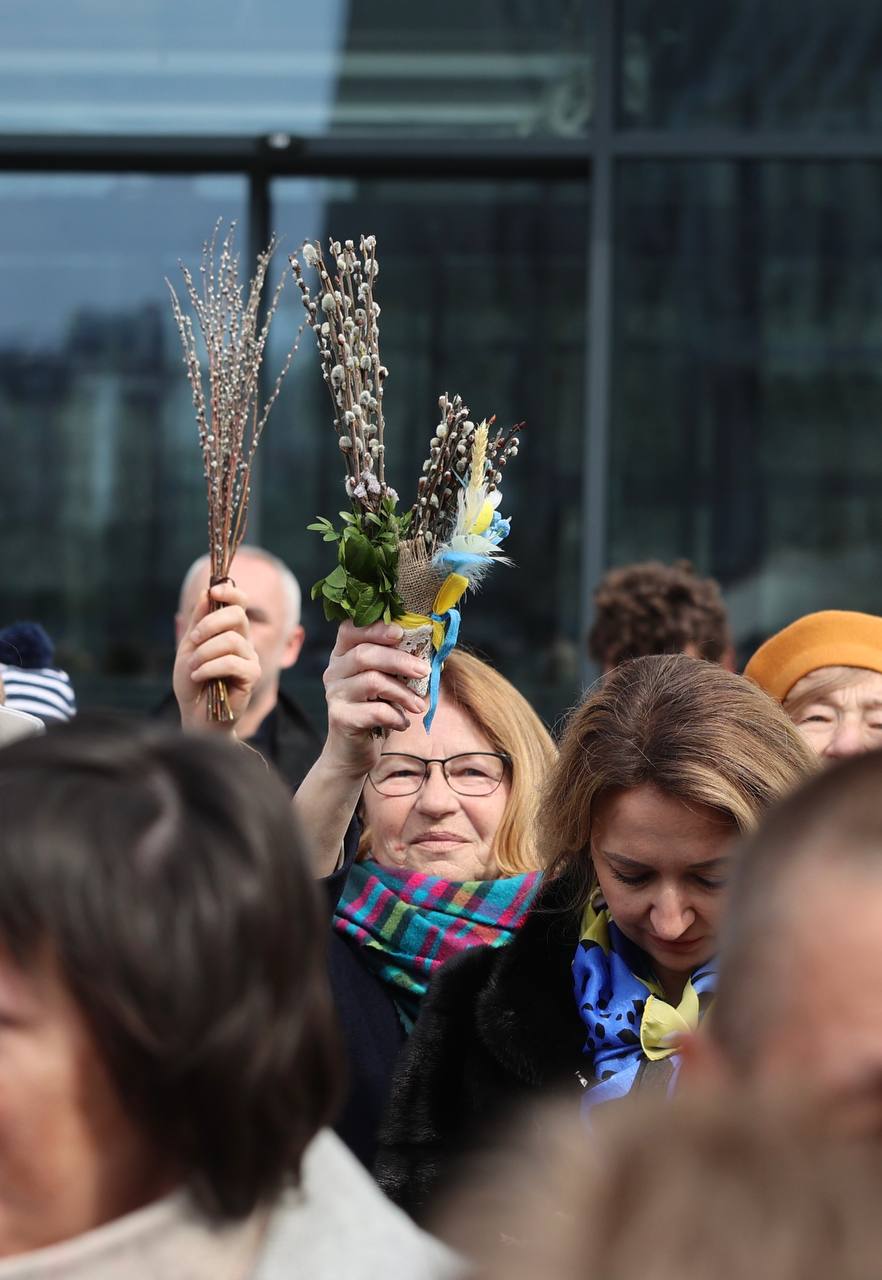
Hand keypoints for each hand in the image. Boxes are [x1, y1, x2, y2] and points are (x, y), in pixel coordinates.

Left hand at [173, 581, 259, 732]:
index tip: (214, 590)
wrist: (194, 715)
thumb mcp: (188, 648)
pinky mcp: (251, 676)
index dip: (230, 591)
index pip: (240, 603)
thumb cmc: (192, 683)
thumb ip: (198, 622)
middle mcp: (244, 642)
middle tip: (193, 640)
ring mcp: (250, 659)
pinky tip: (197, 676)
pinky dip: (209, 667)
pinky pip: (232, 662)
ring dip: (204, 653)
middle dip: (210, 623)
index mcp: (230, 631)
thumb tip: (207, 592)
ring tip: (191, 668)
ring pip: (230, 640)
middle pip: (237, 615)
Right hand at [322, 620, 429, 777]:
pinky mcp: (340, 718)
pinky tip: (402, 723)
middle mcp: (334, 671)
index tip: (401, 633)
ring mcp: (334, 694)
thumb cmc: (375, 709)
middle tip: (424, 671)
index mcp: (343, 654)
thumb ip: (397, 663)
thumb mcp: (386, 681)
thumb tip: (430, 650)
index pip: (350, 629)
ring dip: (403, 693)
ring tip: (419, 706)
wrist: (353, 751)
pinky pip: (375, 711)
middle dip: (399, 661)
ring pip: (372, 682)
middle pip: (364, 655)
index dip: (375, 628)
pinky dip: (396, 717)